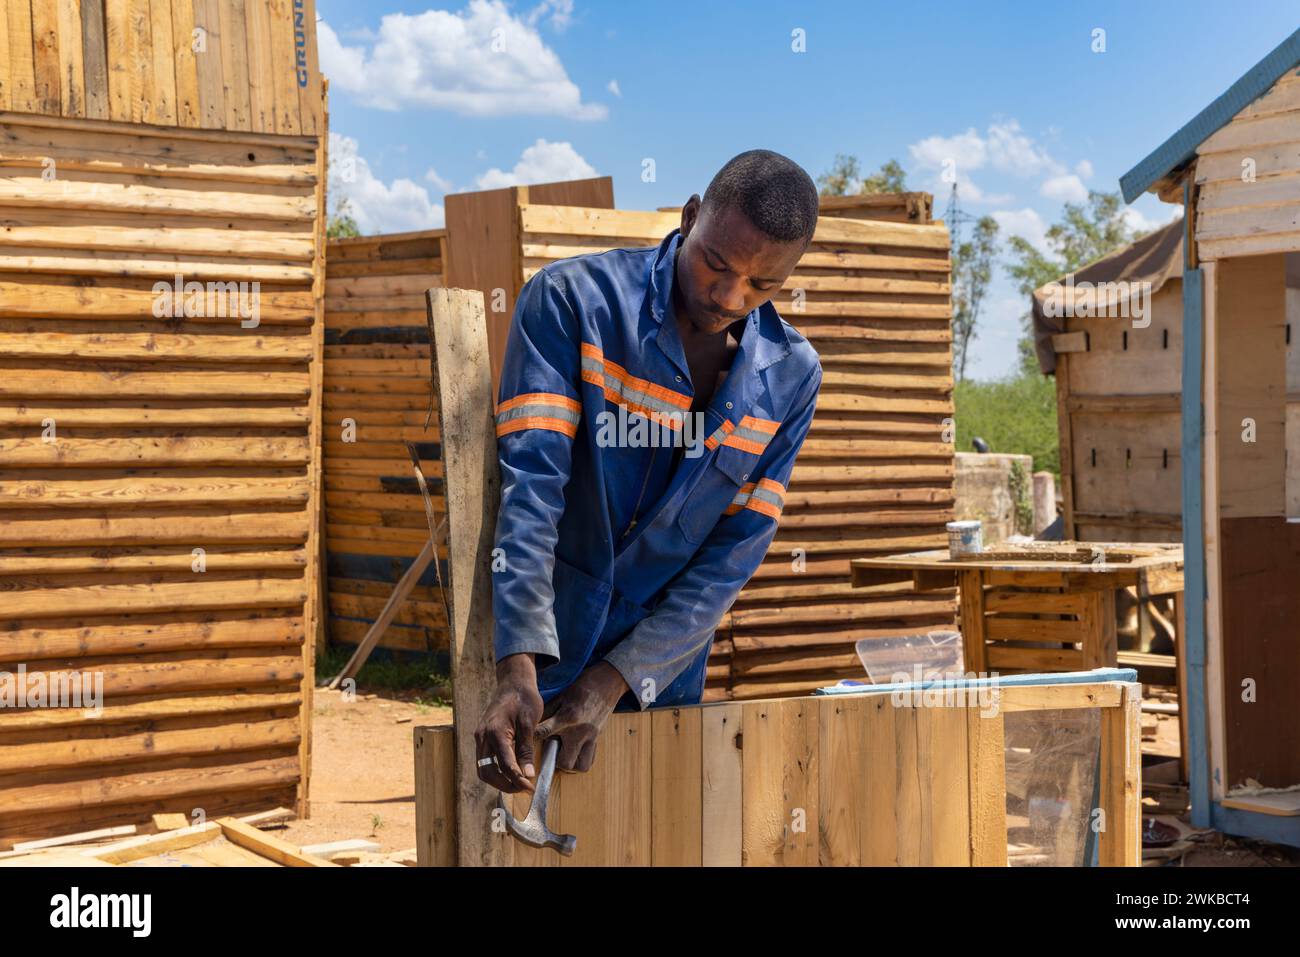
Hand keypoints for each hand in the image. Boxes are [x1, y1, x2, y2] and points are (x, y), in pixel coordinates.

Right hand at [474, 654, 543, 793]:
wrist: (513, 682)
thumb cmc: (524, 698)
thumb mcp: (529, 723)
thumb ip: (526, 750)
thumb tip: (528, 775)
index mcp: (495, 732)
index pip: (504, 764)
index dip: (517, 780)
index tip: (530, 788)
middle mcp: (482, 736)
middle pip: (487, 772)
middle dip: (505, 785)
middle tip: (524, 789)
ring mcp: (480, 737)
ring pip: (483, 769)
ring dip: (499, 780)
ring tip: (518, 784)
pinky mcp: (482, 738)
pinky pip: (484, 760)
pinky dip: (495, 770)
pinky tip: (510, 772)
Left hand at [533, 661, 629, 773]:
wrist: (607, 683)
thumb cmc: (582, 687)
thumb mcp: (561, 696)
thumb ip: (548, 713)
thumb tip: (533, 726)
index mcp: (568, 717)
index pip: (544, 733)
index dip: (532, 738)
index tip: (525, 742)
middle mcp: (580, 731)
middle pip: (565, 762)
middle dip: (555, 761)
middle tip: (551, 751)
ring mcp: (591, 737)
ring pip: (580, 766)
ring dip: (570, 765)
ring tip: (564, 754)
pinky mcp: (598, 739)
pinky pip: (590, 760)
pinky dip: (581, 760)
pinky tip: (574, 751)